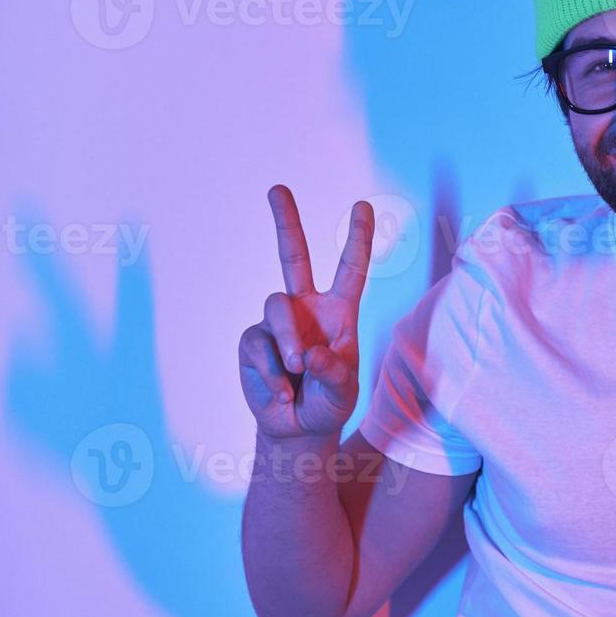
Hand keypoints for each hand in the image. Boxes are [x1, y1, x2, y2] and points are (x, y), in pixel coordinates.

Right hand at [238, 185, 374, 438]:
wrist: (296, 427)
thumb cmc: (328, 403)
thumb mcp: (343, 391)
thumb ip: (333, 372)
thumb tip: (310, 353)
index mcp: (339, 312)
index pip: (351, 269)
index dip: (357, 238)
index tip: (362, 205)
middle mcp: (306, 308)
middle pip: (293, 256)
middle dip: (285, 221)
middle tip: (277, 188)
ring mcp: (277, 322)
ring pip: (276, 308)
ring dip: (289, 340)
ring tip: (298, 369)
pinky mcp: (253, 341)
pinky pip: (259, 345)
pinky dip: (273, 372)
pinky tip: (282, 390)